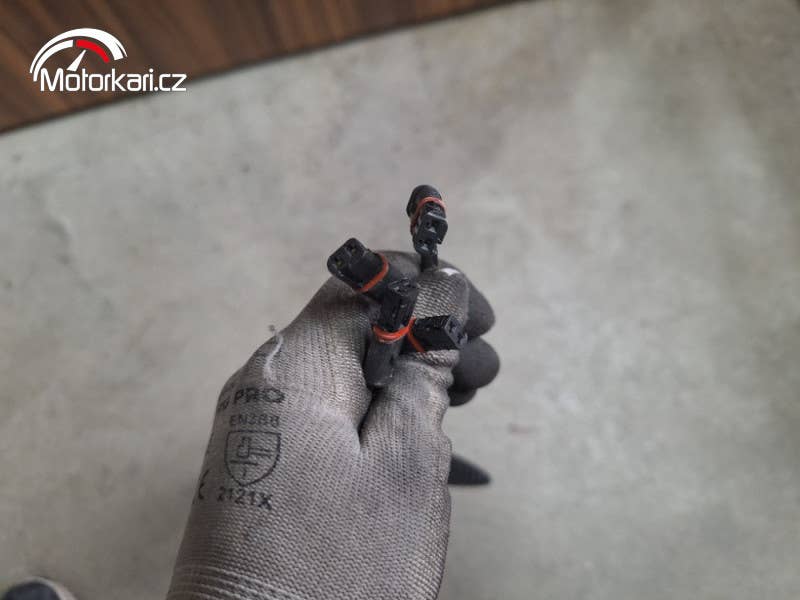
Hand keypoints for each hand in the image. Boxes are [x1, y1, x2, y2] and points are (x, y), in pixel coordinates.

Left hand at [167, 252, 496, 599]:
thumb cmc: (337, 569)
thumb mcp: (406, 468)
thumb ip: (423, 382)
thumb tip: (435, 318)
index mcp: (296, 369)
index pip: (362, 287)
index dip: (427, 290)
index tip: (479, 320)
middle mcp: (268, 384)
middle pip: (354, 329)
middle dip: (425, 337)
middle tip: (480, 374)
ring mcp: (261, 425)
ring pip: (344, 371)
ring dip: (405, 376)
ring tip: (460, 399)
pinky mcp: (265, 461)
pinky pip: (327, 410)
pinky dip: (375, 409)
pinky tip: (414, 430)